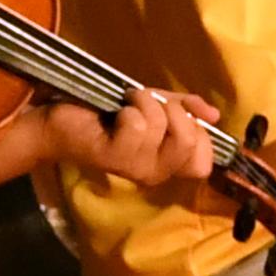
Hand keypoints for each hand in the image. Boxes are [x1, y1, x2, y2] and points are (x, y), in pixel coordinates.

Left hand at [37, 87, 221, 187]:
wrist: (61, 118)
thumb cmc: (108, 113)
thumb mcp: (155, 106)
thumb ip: (185, 109)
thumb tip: (214, 115)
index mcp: (167, 164)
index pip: (203, 162)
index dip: (197, 132)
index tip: (175, 114)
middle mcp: (155, 172)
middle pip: (189, 142)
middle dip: (171, 109)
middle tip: (147, 104)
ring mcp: (136, 168)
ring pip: (161, 125)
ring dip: (143, 102)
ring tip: (125, 104)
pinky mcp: (115, 157)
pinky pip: (138, 124)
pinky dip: (127, 108)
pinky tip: (113, 113)